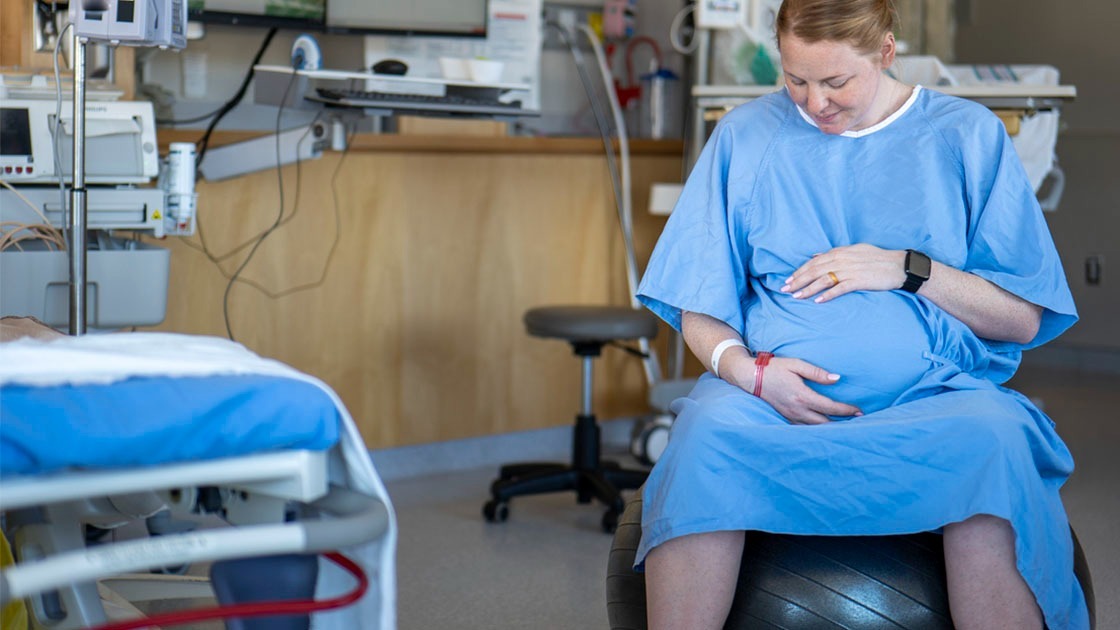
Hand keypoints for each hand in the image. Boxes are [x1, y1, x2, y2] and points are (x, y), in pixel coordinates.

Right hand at [723, 355, 861, 424]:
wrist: (750, 377)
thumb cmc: (774, 368)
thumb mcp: (796, 364)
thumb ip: (817, 372)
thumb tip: (837, 378)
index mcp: (802, 396)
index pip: (830, 407)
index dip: (847, 410)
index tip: (859, 411)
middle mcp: (797, 409)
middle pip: (825, 423)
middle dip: (842, 423)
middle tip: (857, 422)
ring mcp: (790, 416)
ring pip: (815, 428)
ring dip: (830, 428)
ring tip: (844, 426)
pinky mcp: (785, 417)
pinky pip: (804, 427)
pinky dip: (816, 429)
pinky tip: (823, 426)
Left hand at [781, 244, 906, 302]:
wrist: (898, 265)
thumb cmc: (876, 258)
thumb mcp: (854, 250)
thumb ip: (834, 253)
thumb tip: (815, 255)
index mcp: (840, 252)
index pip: (814, 262)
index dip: (800, 271)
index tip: (788, 280)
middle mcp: (842, 260)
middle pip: (814, 270)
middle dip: (798, 280)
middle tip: (785, 290)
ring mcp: (850, 270)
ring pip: (823, 279)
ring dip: (808, 288)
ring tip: (796, 296)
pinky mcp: (859, 280)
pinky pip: (839, 288)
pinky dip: (827, 295)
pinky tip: (818, 301)